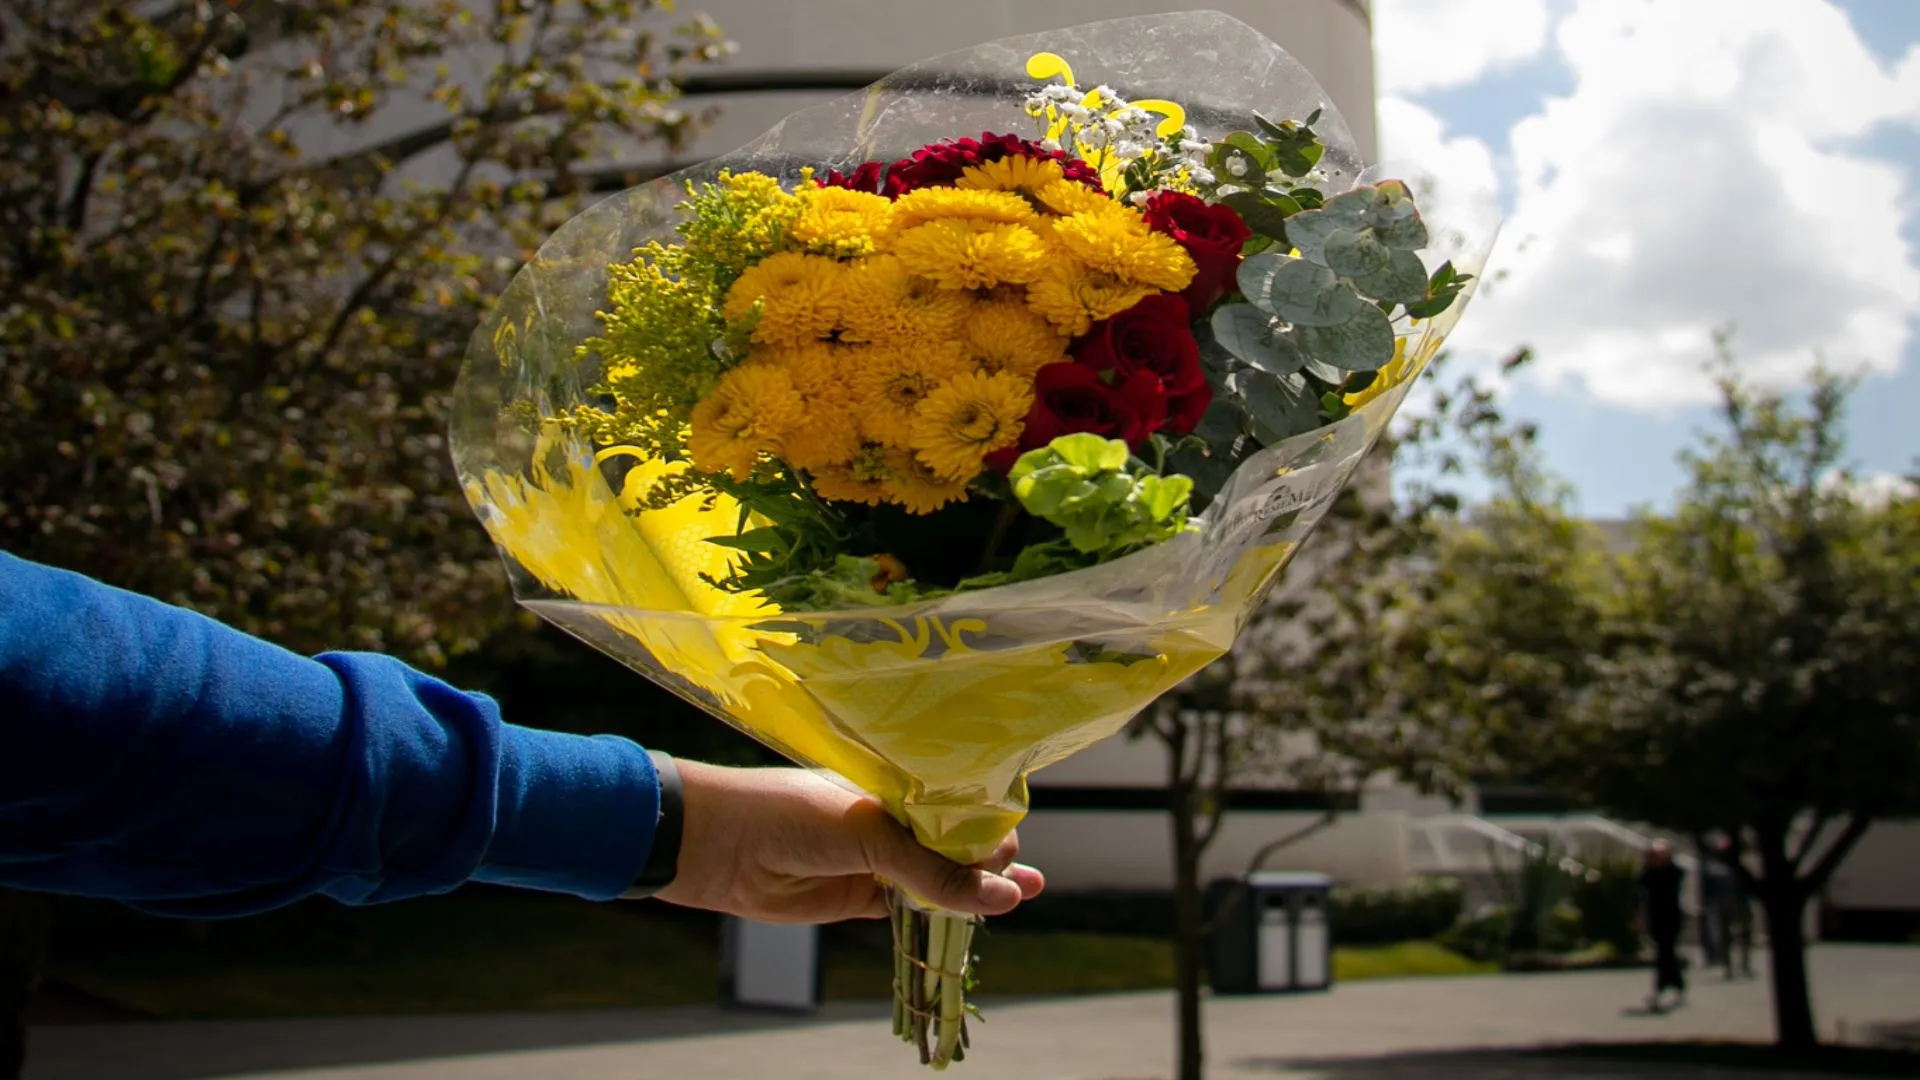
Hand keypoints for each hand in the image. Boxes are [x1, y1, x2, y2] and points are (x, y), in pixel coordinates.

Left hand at [655, 762, 1045, 923]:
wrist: (717, 845)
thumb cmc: (790, 815)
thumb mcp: (869, 834)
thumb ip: (932, 869)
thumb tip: (1001, 896)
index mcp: (892, 784)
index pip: (956, 800)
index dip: (986, 821)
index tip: (1007, 841)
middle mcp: (890, 818)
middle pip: (955, 840)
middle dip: (990, 855)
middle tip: (1014, 873)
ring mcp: (877, 859)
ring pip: (940, 875)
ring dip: (979, 885)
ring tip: (1028, 890)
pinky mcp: (861, 896)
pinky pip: (914, 905)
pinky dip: (946, 911)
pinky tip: (984, 911)